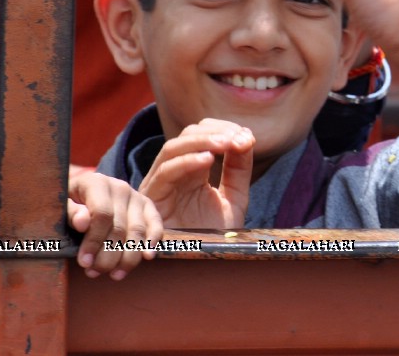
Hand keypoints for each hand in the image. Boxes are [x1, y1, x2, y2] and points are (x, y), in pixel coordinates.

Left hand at [66, 172, 162, 279]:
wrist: (84, 190)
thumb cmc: (70, 201)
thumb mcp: (62, 204)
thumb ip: (70, 212)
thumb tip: (83, 223)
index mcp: (97, 183)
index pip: (101, 215)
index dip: (93, 241)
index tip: (84, 262)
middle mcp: (120, 187)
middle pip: (120, 227)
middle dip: (108, 255)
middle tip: (94, 272)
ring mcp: (135, 196)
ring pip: (137, 231)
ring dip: (128, 257)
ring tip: (115, 274)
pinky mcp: (147, 205)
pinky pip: (155, 223)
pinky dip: (154, 240)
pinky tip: (147, 257)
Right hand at [138, 119, 253, 229]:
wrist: (200, 270)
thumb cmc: (213, 236)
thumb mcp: (234, 198)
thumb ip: (239, 169)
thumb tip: (247, 137)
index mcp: (191, 170)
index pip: (201, 133)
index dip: (222, 128)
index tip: (247, 135)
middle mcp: (173, 173)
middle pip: (186, 135)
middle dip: (214, 132)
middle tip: (239, 137)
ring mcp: (159, 185)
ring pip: (172, 148)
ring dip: (201, 141)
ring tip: (227, 143)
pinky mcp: (151, 200)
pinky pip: (165, 173)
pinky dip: (186, 162)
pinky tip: (208, 160)